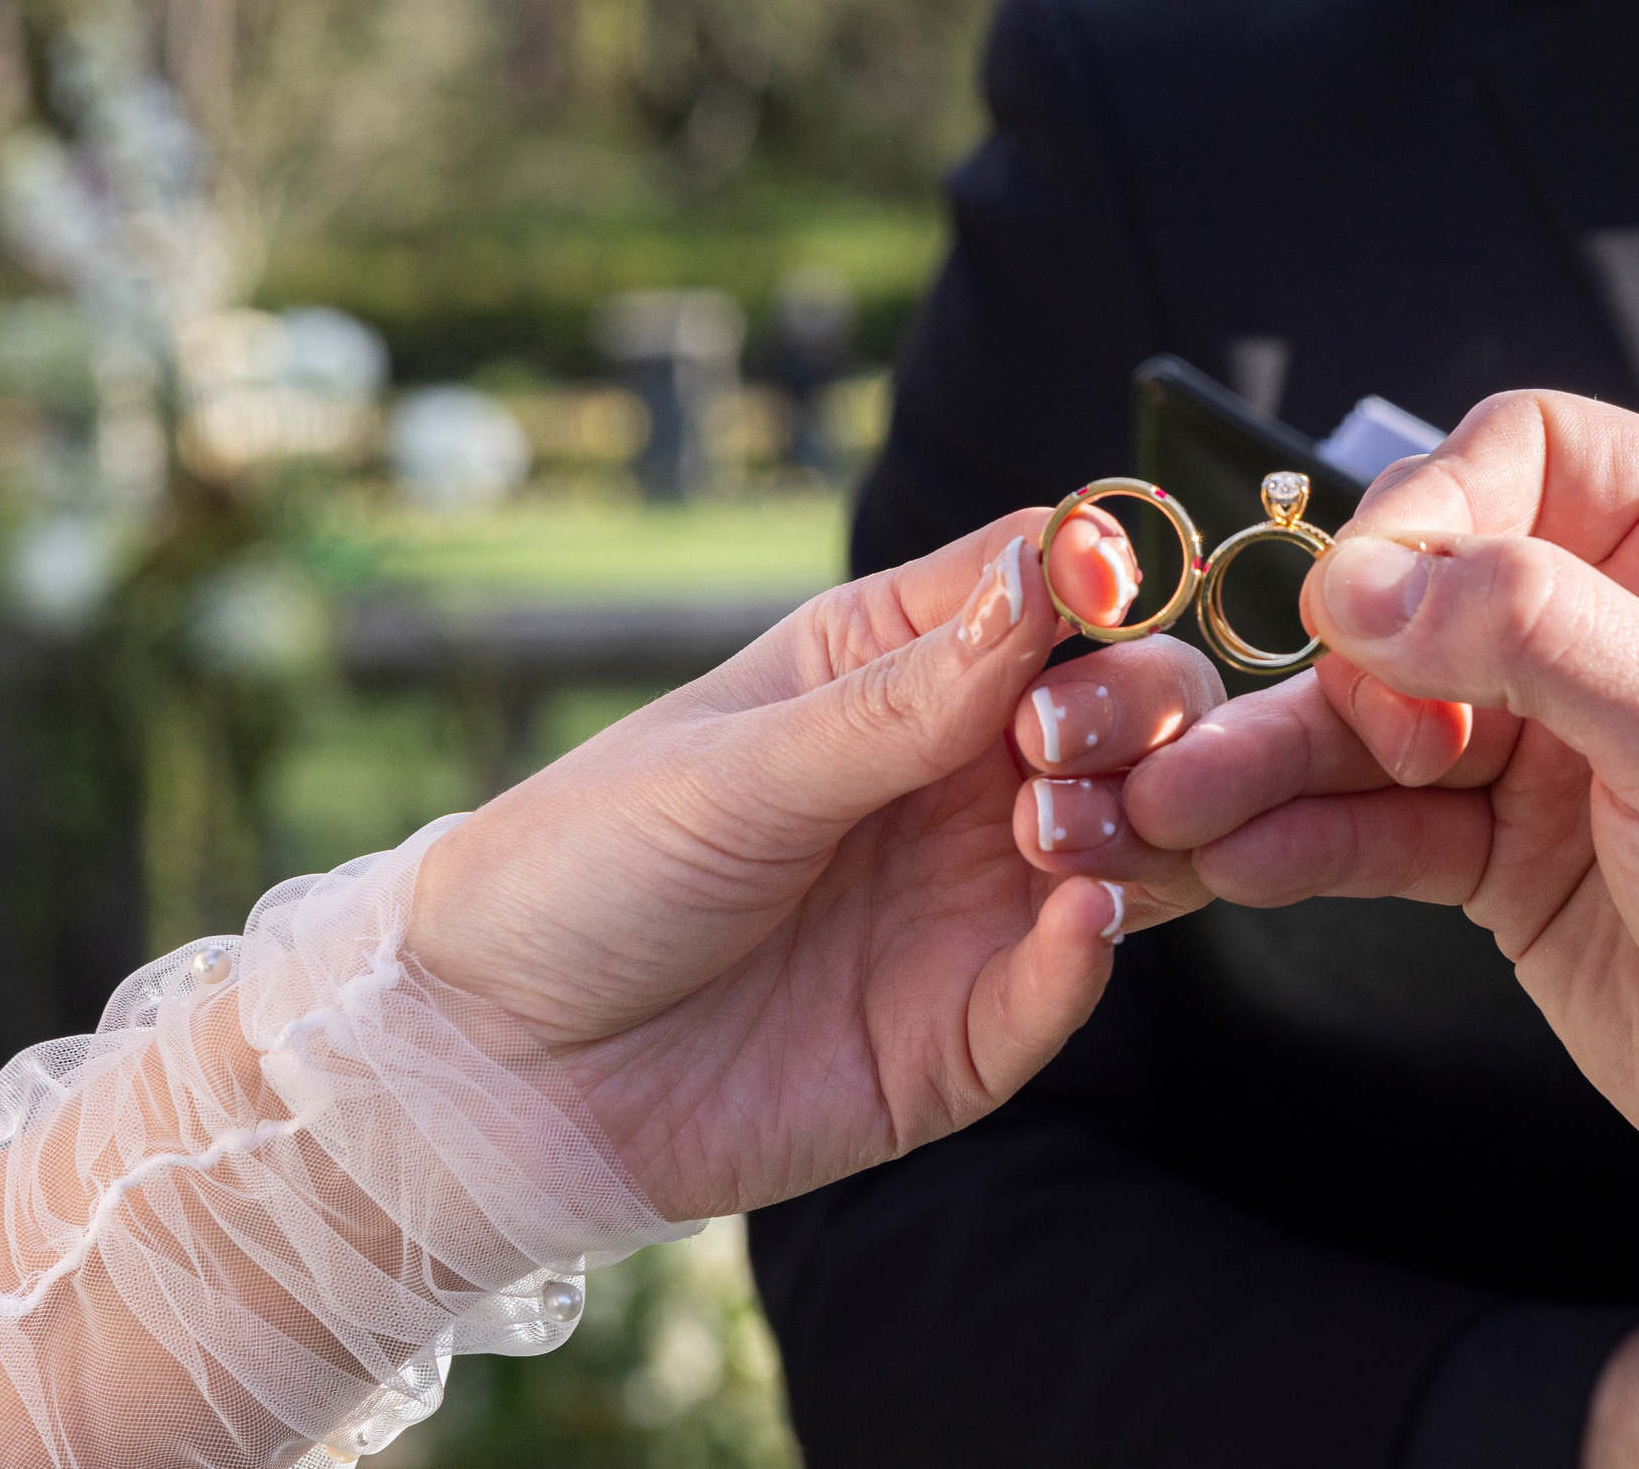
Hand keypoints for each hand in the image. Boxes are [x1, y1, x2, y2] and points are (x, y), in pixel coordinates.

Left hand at [406, 506, 1223, 1221]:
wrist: (497, 1067)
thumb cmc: (586, 870)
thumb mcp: (739, 763)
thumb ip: (905, 693)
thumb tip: (1052, 571)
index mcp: (899, 666)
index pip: (1056, 587)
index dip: (1111, 580)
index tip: (1116, 600)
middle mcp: (961, 774)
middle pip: (1129, 708)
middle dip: (1139, 712)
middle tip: (1061, 745)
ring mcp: (975, 898)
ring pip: (1141, 842)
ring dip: (1141, 825)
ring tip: (1061, 833)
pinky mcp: (968, 1027)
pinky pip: (1071, 981)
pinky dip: (1094, 950)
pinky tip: (1078, 917)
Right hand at [1121, 392, 1638, 1345]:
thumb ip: (1538, 638)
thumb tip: (1374, 579)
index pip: (1525, 456)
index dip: (1426, 514)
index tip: (1365, 601)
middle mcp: (1630, 627)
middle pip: (1424, 590)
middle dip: (1332, 659)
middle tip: (1285, 725)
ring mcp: (1564, 747)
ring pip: (1381, 717)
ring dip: (1281, 758)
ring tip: (1183, 800)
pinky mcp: (1516, 857)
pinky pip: (1387, 826)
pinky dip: (1311, 839)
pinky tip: (1240, 856)